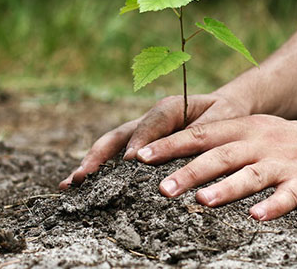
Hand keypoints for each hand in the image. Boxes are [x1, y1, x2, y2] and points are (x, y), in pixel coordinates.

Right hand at [59, 92, 251, 188]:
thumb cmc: (226, 114)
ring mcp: (141, 132)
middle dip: (98, 156)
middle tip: (82, 177)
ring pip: (111, 146)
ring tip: (70, 184)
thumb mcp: (223, 119)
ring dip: (91, 164)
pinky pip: (117, 156)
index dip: (139, 141)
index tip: (130, 162)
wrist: (225, 108)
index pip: (150, 124)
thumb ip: (205, 131)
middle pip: (118, 135)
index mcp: (170, 107)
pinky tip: (82, 188)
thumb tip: (187, 150)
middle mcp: (149, 119)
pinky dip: (99, 170)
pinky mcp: (140, 145)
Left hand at [135, 115, 296, 219]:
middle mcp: (261, 142)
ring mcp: (284, 161)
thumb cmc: (289, 143)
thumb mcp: (256, 132)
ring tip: (202, 202)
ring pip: (251, 174)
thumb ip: (222, 141)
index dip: (170, 144)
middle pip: (220, 155)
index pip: (201, 134)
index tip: (141, 156)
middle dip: (190, 171)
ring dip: (226, 188)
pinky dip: (273, 206)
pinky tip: (257, 217)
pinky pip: (288, 195)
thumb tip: (176, 155)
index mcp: (245, 128)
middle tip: (162, 188)